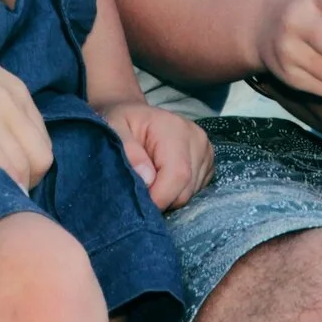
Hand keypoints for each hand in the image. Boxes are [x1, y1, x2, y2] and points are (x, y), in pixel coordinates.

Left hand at [100, 99, 214, 211]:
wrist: (136, 115)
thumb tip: (147, 178)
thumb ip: (128, 152)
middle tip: (138, 193)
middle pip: (185, 190)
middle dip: (160, 201)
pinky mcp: (207, 162)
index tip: (136, 206)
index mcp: (175, 129)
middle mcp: (197, 139)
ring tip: (148, 183)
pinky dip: (176, 193)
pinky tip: (161, 180)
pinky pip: (195, 191)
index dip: (158, 198)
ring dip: (168, 197)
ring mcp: (205, 151)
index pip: (177, 175)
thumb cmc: (123, 122)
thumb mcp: (114, 129)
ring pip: (190, 194)